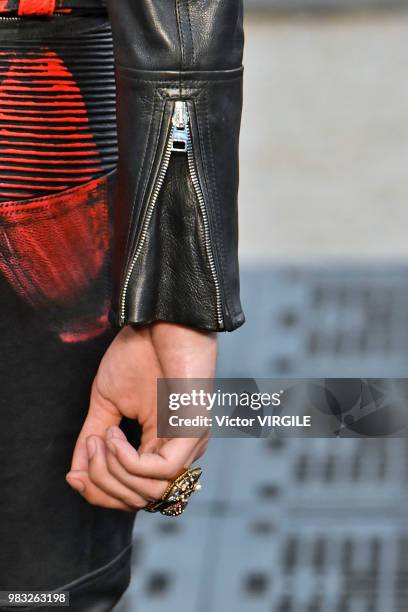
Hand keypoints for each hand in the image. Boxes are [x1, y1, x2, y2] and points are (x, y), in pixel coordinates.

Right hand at [66, 322, 216, 510]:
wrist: (159, 320)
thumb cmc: (139, 354)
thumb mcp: (107, 403)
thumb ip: (93, 440)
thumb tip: (76, 475)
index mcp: (162, 447)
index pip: (135, 493)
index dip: (100, 492)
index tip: (74, 474)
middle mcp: (179, 451)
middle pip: (140, 499)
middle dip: (102, 484)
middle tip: (88, 450)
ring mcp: (189, 443)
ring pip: (150, 491)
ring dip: (113, 471)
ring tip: (101, 437)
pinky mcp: (194, 431)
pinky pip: (160, 470)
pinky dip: (128, 460)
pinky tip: (114, 434)